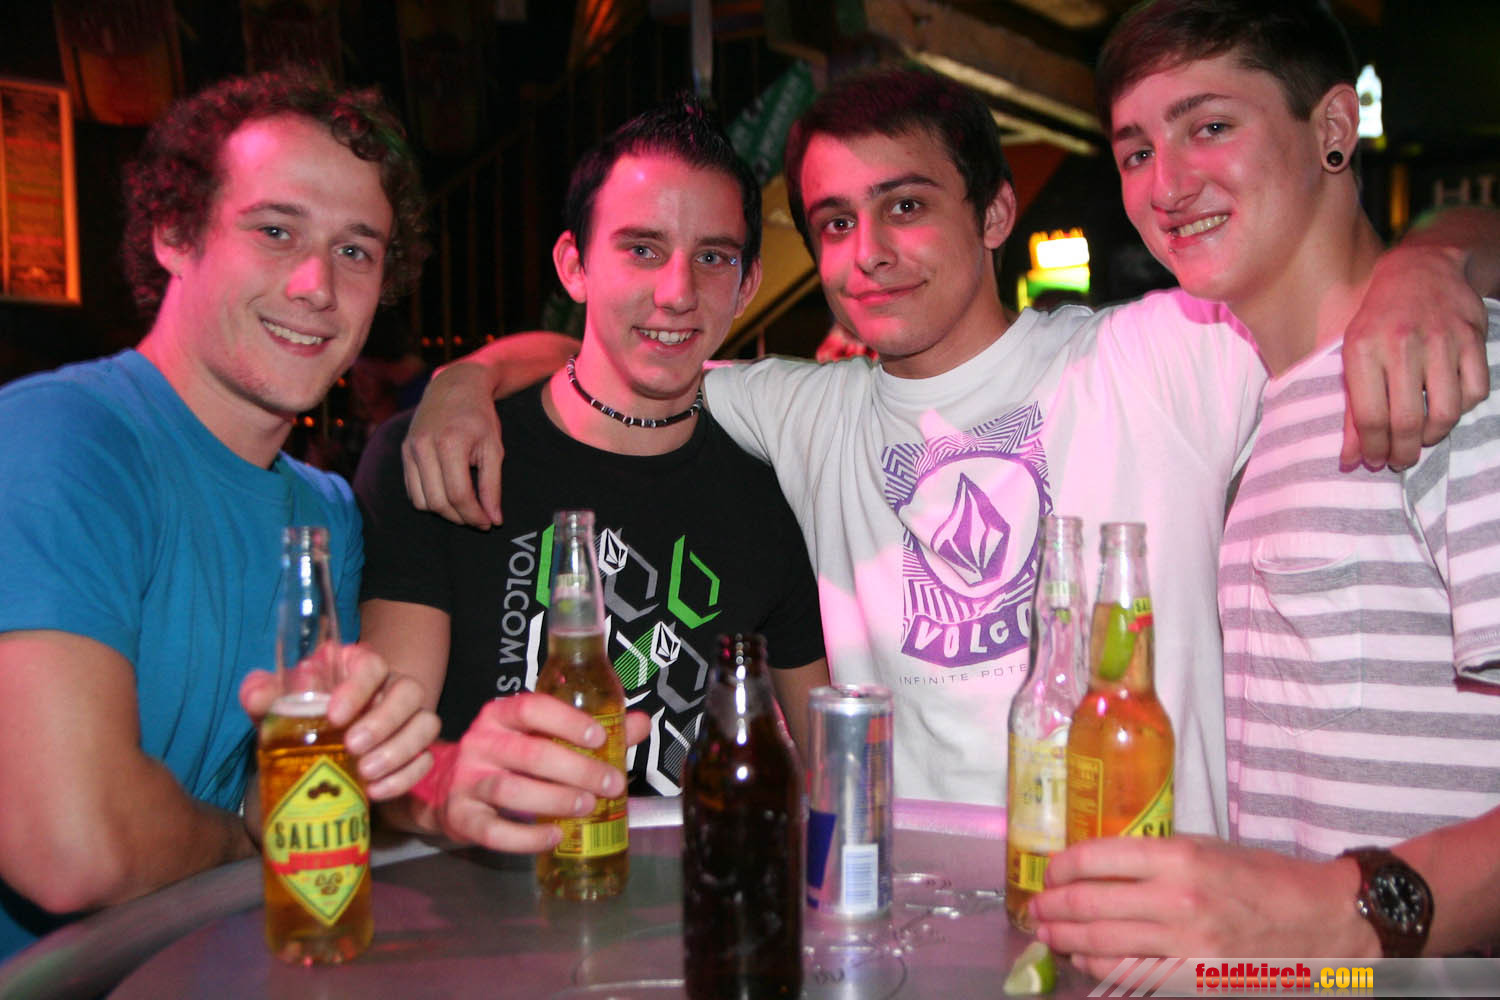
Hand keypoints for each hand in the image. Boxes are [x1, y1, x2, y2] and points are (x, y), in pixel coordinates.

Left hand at [240, 643, 440, 800]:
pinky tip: (375, 791)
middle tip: (352, 747)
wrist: (315, 754)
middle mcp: (390, 688)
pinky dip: (405, 776)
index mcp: (357, 667)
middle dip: (384, 721)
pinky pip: (426, 758)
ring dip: (399, 750)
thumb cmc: (299, 719)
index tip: (333, 716)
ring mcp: (409, 719)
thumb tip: (257, 695)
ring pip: (426, 724)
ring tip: (365, 773)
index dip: (358, 687)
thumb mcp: (277, 707)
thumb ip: (262, 696)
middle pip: (410, 691)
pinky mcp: (417, 750)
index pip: (372, 664)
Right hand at [402, 360, 504, 527]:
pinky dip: (429, 500)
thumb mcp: (494, 448)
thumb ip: (492, 486)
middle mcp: (424, 447)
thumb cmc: (479, 417)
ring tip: (464, 508)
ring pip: (421, 501)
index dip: (474, 515)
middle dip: (461, 518)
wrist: (454, 386)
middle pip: (438, 502)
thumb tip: (494, 519)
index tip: (488, 523)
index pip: (459, 495)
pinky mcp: (403, 452)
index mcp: (450, 444)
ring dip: (444, 512)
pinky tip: (448, 495)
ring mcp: (410, 449)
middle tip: (479, 519)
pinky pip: (412, 490)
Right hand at [417, 693, 649, 852]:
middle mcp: (480, 741)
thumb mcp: (540, 736)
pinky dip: (526, 837)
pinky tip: (554, 836)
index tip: (599, 738)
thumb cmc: (507, 758)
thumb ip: (590, 731)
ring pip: (511, 789)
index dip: (567, 721)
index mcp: (501, 715)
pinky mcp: (461, 816)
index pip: (532, 707)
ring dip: (555, 799)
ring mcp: (467, 779)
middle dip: (576, 769)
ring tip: (587, 807)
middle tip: (610, 784)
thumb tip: (641, 723)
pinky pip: (493, 830)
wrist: (447, 789)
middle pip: (530, 752)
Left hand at [1029, 836, 1377, 977]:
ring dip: (1067, 938)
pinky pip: (1133, 975)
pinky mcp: (1196, 979)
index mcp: (1180, 858)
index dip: (1063, 866)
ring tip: (1048, 932)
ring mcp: (1187, 945)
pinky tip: (1085, 957)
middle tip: (1036, 907)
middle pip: (1091, 903)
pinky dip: (1101, 966)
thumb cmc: (1262, 878)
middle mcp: (1179, 900)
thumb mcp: (1205, 848)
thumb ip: (1152, 855)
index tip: (1050, 871)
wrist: (1321, 922)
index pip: (1099, 858)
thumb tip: (1098, 863)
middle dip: (1054, 906)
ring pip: (1104, 943)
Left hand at [1341, 243, 1490, 470]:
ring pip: (1445, 413)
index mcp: (1362, 349)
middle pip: (1406, 421)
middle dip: (1403, 452)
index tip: (1376, 462)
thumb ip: (1352, 409)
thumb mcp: (1353, 356)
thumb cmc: (1379, 320)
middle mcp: (1401, 344)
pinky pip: (1475, 393)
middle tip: (1400, 460)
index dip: (1373, 449)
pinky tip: (1445, 406)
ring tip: (1422, 437)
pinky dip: (1462, 409)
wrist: (1422, 269)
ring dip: (1433, 436)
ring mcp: (1441, 340)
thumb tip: (1351, 460)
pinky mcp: (1472, 338)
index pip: (1369, 417)